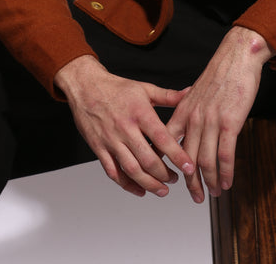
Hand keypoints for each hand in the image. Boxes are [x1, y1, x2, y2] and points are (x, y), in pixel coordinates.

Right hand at [54, 55, 194, 197]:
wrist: (85, 86)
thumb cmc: (115, 88)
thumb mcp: (144, 88)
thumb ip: (168, 95)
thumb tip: (189, 93)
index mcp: (140, 113)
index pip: (162, 139)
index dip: (177, 155)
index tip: (189, 167)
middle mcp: (125, 129)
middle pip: (148, 160)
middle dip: (165, 175)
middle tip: (175, 180)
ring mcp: (111, 140)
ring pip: (132, 170)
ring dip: (149, 184)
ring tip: (161, 189)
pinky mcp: (99, 148)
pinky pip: (113, 172)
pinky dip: (127, 185)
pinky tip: (139, 189)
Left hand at [166, 26, 273, 202]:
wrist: (235, 57)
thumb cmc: (219, 75)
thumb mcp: (195, 93)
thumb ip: (189, 113)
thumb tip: (187, 131)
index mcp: (182, 111)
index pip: (168, 143)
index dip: (168, 164)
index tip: (169, 180)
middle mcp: (193, 118)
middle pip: (187, 159)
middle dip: (191, 182)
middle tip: (195, 197)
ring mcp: (210, 121)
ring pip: (206, 160)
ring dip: (209, 181)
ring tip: (213, 193)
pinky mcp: (229, 122)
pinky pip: (225, 154)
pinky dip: (225, 172)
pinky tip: (227, 182)